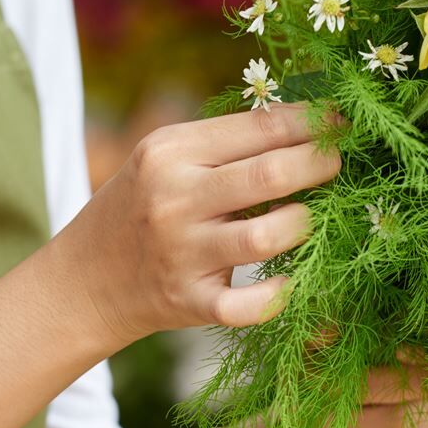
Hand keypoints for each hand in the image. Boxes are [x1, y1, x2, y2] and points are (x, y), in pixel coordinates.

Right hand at [55, 104, 339, 347]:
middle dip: (321, 164)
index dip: (314, 122)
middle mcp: (174, 199)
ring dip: (304, 224)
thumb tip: (308, 123)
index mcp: (171, 152)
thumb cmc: (142, 207)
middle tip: (337, 165)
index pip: (260, 127)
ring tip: (309, 218)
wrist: (85, 279)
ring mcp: (182, 254)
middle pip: (272, 174)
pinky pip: (248, 304)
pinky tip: (291, 280)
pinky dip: (280, 295)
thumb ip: (226, 142)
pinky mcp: (190, 302)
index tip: (342, 123)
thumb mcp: (166, 159)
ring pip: (268, 237)